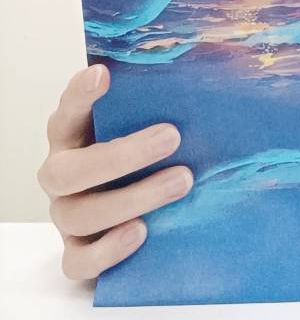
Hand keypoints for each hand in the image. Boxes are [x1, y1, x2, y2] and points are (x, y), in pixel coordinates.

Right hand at [36, 64, 192, 282]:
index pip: (67, 112)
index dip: (79, 94)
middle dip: (121, 155)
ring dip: (133, 198)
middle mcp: (61, 175)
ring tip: (182, 181)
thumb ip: (160, 100)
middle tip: (172, 136)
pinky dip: (108, 250)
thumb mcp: (148, 124)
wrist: (141, 215)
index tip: (103, 74)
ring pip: (79, 215)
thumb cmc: (148, 155)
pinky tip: (141, 232)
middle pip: (66, 171)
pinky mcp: (77, 252)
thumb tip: (219, 58)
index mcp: (72, 136)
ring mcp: (65, 216)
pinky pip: (79, 261)